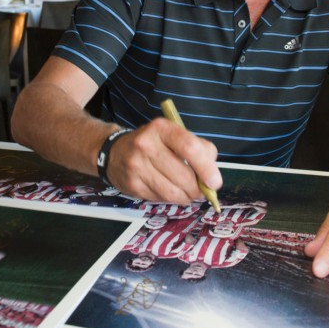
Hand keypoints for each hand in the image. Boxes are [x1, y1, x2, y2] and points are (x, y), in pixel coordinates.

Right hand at [105, 118, 219, 203]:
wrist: (114, 152)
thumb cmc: (153, 144)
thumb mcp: (174, 135)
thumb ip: (198, 149)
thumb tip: (212, 176)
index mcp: (161, 128)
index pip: (190, 148)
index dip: (206, 168)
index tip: (214, 182)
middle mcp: (146, 144)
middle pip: (183, 175)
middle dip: (197, 189)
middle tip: (200, 190)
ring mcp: (136, 166)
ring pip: (173, 193)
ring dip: (186, 197)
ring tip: (187, 192)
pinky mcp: (132, 184)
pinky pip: (160, 199)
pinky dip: (171, 199)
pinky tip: (169, 190)